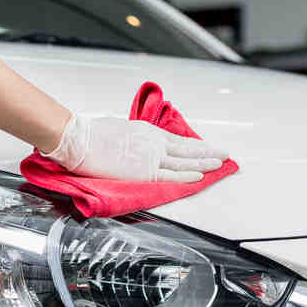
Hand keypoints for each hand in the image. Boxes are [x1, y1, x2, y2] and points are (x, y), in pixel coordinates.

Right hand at [41, 114, 228, 182]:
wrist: (80, 139)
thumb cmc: (92, 134)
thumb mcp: (121, 130)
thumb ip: (135, 140)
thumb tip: (135, 146)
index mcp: (148, 132)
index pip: (178, 141)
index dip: (195, 146)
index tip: (207, 147)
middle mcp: (154, 143)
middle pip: (188, 149)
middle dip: (208, 152)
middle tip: (225, 154)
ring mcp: (151, 157)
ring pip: (185, 161)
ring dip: (205, 163)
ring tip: (221, 165)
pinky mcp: (144, 171)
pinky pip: (171, 175)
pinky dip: (187, 175)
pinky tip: (201, 176)